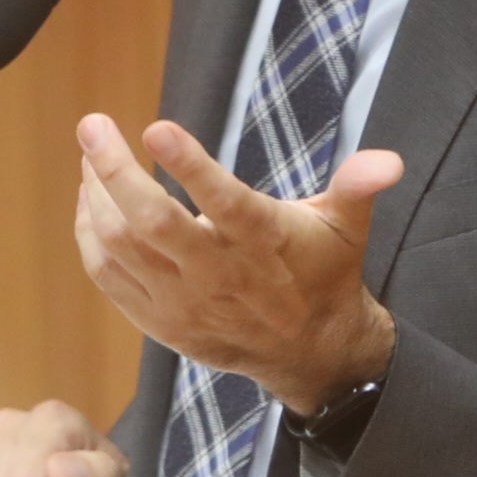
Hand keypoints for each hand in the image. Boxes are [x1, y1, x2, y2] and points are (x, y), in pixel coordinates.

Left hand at [73, 112, 399, 412]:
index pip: (223, 202)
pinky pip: (108, 276)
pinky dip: (90, 234)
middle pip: (153, 223)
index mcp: (262, 241)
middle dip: (115, 170)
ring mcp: (181, 300)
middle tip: (92, 124)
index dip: (189, 165)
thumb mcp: (346, 227)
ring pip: (121, 247)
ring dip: (97, 194)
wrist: (308, 352)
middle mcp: (216, 273)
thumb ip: (358, 187)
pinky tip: (89, 198)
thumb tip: (387, 160)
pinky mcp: (158, 320)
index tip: (156, 127)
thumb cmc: (322, 273)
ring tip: (90, 151)